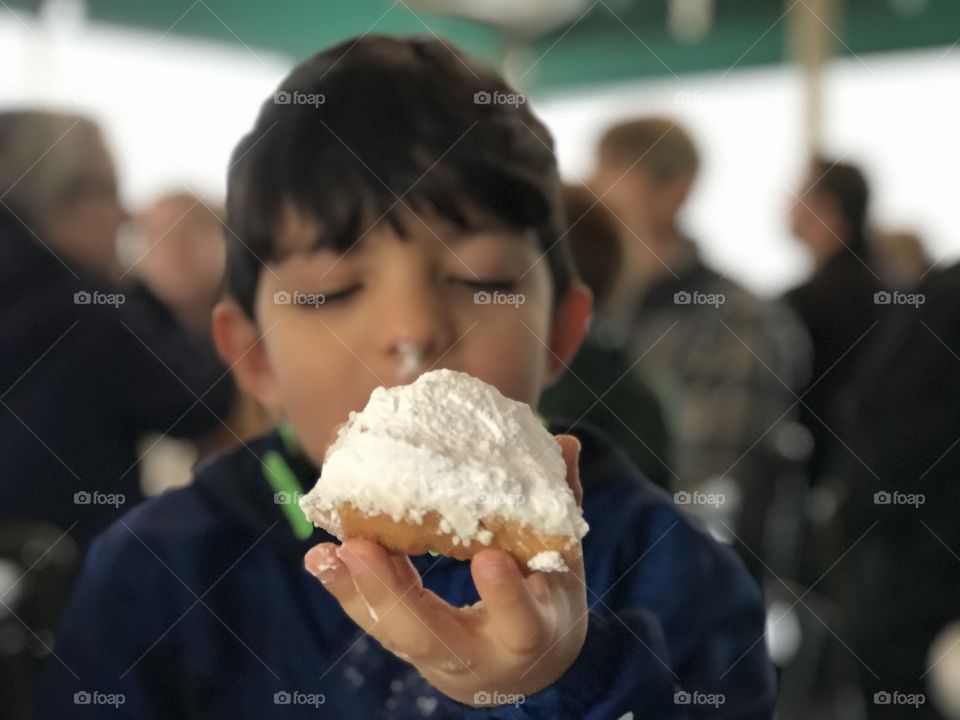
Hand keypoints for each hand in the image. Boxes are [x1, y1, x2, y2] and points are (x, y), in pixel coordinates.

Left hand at [303, 434, 587, 705]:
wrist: (522, 669)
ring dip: (353, 590)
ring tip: (324, 554)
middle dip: (392, 595)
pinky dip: (347, 589)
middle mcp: (478, 655)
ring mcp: (436, 655)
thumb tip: (566, 443)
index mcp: (530, 635)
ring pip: (390, 632)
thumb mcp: (565, 565)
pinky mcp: (407, 643)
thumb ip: (563, 508)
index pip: (521, 623)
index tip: (489, 557)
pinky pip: (374, 621)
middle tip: (361, 549)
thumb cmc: (546, 603)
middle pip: (429, 637)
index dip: (505, 595)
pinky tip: (321, 557)